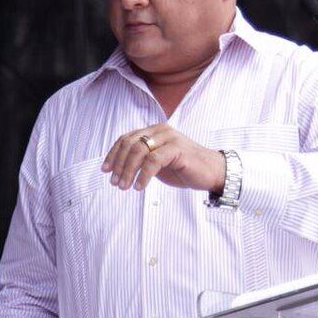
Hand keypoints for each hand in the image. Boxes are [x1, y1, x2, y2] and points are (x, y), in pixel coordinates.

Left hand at [102, 123, 225, 193]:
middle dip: (118, 164)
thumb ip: (142, 160)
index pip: (126, 138)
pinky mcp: (177, 149)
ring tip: (124, 187)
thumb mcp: (158, 162)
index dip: (113, 154)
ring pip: (139, 151)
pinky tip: (139, 187)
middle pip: (130, 144)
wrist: (212, 172)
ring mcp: (170, 138)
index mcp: (154, 131)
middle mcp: (161, 130)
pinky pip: (153, 161)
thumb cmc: (185, 168)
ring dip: (128, 171)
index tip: (105, 170)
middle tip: (114, 183)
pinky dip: (143, 175)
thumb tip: (120, 168)